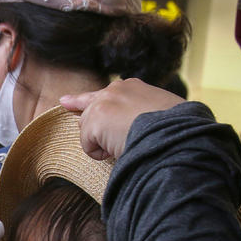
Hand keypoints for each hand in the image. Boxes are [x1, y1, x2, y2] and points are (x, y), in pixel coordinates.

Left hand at [60, 78, 184, 160]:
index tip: (66, 102)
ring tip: (123, 145)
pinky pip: (87, 145)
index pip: (106, 93)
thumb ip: (140, 113)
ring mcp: (105, 102)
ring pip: (87, 128)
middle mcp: (117, 89)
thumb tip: (120, 129)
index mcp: (133, 86)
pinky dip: (99, 153)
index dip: (84, 100)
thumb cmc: (174, 129)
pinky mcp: (96, 120)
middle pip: (88, 108)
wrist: (174, 133)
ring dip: (101, 142)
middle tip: (66, 106)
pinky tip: (116, 151)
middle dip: (84, 120)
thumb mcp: (159, 113)